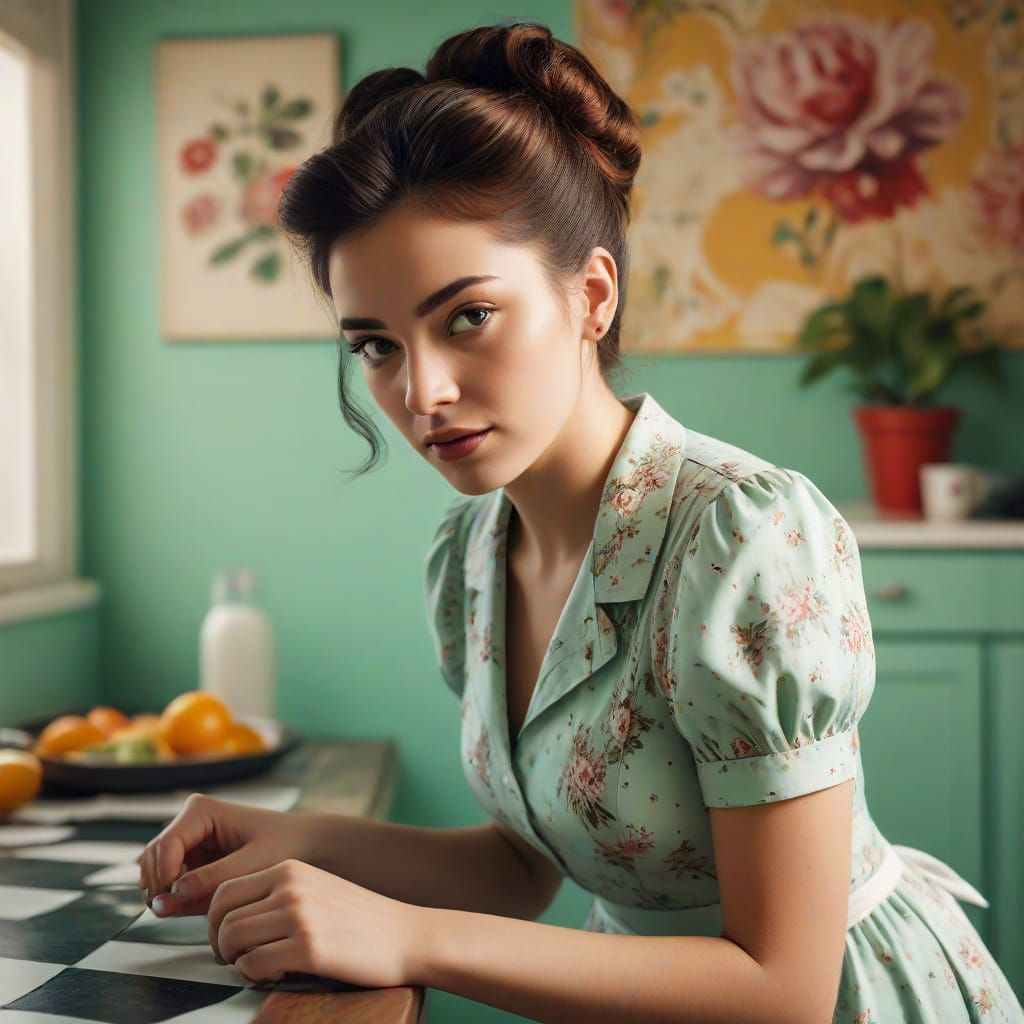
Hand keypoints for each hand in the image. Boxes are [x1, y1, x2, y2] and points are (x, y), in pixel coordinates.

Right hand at [136, 793, 318, 916]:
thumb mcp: (253, 864)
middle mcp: (190, 823)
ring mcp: (189, 843)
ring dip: (163, 893)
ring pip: (155, 872)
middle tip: (172, 911)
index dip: (162, 874)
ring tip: (184, 910)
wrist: (306, 846)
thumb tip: (168, 897)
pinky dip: (173, 898)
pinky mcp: (193, 862)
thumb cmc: (286, 847)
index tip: (169, 900)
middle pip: (151, 858)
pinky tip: (192, 907)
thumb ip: (212, 881)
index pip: (165, 844)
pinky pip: (169, 884)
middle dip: (157, 885)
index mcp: (202, 811)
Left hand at [209, 858, 430, 988]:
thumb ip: (281, 894)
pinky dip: (252, 975)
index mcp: (290, 869)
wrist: (406, 935)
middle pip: (222, 916)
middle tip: (233, 958)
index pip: (225, 890)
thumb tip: (236, 917)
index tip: (225, 938)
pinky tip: (271, 975)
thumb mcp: (318, 888)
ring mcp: (299, 916)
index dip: (214, 920)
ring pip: (232, 939)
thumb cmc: (362, 919)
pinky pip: (252, 964)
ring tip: (254, 966)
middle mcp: (290, 886)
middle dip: (219, 943)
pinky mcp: (307, 948)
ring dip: (235, 960)